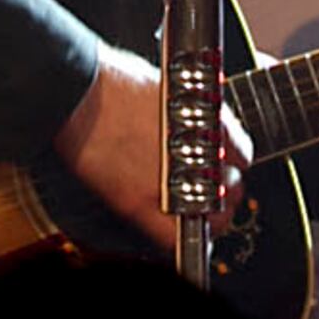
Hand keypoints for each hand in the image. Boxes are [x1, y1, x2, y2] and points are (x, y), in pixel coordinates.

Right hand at [53, 45, 252, 226]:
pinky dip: (184, 238)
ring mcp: (168, 182)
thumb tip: (200, 126)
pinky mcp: (137, 203)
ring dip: (212, 213)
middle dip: (226, 186)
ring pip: (213, 215)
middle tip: (216, 186)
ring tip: (203, 209)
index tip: (227, 162)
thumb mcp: (167, 86)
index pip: (243, 152)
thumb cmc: (111, 79)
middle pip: (231, 186)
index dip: (234, 158)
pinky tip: (185, 230)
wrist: (75, 91)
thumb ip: (191, 111)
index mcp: (205, 120)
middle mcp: (194, 154)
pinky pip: (174, 237)